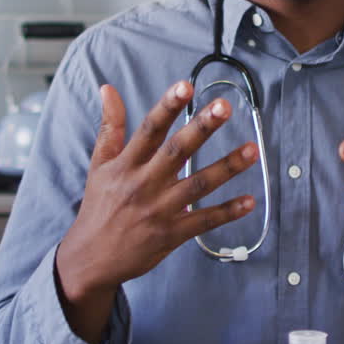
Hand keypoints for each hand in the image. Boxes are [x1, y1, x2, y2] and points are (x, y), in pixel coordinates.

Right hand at [55, 81, 257, 340]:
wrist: (91, 258)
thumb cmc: (98, 206)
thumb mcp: (99, 164)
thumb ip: (110, 126)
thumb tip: (107, 89)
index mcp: (126, 165)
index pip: (149, 130)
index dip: (167, 107)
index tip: (185, 86)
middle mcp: (144, 184)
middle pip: (177, 152)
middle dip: (202, 128)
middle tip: (224, 107)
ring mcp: (160, 210)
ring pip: (198, 185)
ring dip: (227, 167)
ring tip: (252, 150)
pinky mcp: (172, 234)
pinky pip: (204, 221)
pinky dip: (228, 212)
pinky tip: (250, 201)